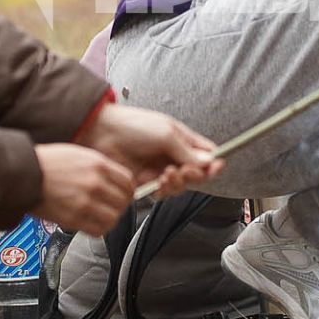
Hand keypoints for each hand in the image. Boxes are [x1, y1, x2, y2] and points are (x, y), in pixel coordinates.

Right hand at [31, 143, 134, 234]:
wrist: (23, 174)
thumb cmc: (46, 163)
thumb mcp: (78, 154)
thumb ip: (99, 166)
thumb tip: (114, 180)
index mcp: (98, 165)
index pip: (128, 182)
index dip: (128, 191)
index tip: (123, 194)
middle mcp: (95, 183)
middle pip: (123, 201)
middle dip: (120, 205)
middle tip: (112, 207)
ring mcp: (85, 202)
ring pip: (113, 218)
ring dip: (110, 219)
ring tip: (101, 216)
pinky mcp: (74, 218)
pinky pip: (98, 230)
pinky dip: (98, 229)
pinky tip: (92, 223)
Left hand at [75, 103, 221, 201]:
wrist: (102, 133)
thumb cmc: (134, 125)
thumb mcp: (166, 134)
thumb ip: (188, 151)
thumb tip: (210, 163)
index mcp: (183, 140)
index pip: (207, 155)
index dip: (214, 163)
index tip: (216, 167)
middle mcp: (174, 156)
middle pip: (197, 175)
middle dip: (194, 176)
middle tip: (185, 171)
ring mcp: (160, 169)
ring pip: (181, 186)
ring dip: (178, 184)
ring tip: (168, 174)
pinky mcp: (146, 182)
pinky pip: (163, 193)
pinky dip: (164, 191)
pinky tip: (159, 182)